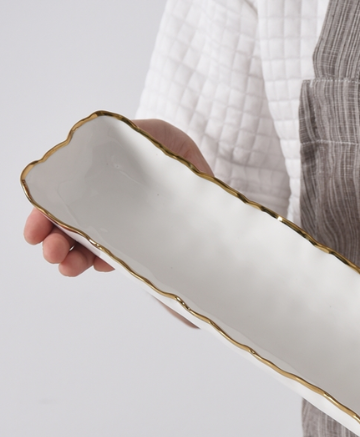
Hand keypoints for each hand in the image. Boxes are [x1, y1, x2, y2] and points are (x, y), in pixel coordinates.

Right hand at [23, 118, 211, 276]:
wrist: (211, 184)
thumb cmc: (176, 155)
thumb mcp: (155, 135)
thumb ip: (131, 134)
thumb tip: (101, 138)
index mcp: (99, 181)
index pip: (62, 199)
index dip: (44, 214)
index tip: (34, 231)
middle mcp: (106, 207)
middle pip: (71, 227)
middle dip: (55, 240)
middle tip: (51, 251)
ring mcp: (124, 229)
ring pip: (91, 247)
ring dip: (73, 258)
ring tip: (67, 265)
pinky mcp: (144, 248)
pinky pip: (121, 259)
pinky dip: (106, 263)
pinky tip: (97, 265)